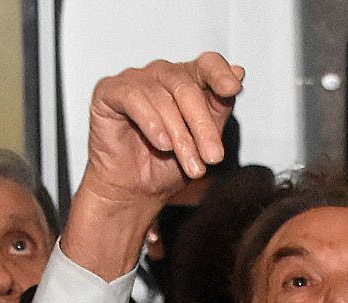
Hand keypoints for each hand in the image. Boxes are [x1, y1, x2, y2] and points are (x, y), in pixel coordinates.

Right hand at [63, 52, 243, 279]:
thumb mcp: (203, 139)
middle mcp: (160, 75)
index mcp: (186, 81)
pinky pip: (132, 97)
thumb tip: (239, 72)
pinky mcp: (108, 91)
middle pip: (186, 86)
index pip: (206, 64)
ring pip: (162, 97)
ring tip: (189, 164)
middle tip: (214, 157)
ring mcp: (134, 80)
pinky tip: (162, 144)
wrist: (135, 192)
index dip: (220, 73)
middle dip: (202, 126)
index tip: (232, 90)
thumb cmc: (167, 165)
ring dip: (180, 135)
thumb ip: (219, 106)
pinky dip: (151, 122)